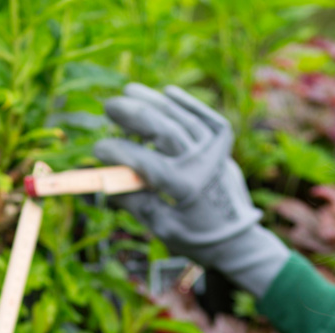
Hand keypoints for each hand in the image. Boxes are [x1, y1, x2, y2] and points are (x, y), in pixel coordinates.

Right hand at [94, 83, 287, 296]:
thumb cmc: (195, 236)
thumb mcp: (161, 227)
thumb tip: (101, 180)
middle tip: (110, 106)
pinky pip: (206, 119)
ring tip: (130, 92)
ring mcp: (216, 152)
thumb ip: (133, 201)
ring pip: (183, 118)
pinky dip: (188, 104)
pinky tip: (168, 93)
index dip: (118, 152)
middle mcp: (203, 164)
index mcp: (185, 187)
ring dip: (155, 102)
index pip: (145, 161)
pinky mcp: (223, 147)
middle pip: (165, 130)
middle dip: (135, 114)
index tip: (98, 149)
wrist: (237, 238)